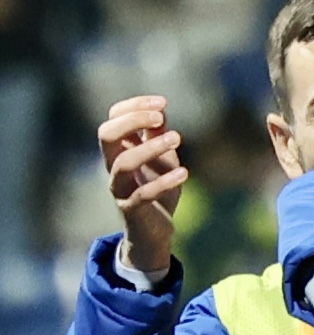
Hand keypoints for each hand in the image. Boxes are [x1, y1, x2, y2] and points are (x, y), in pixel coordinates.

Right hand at [99, 95, 189, 270]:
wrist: (154, 232)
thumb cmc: (157, 190)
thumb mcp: (162, 160)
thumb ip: (158, 138)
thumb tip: (160, 111)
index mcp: (119, 150)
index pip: (113, 118)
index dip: (134, 106)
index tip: (162, 102)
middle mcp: (113, 166)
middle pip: (106, 134)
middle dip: (132, 120)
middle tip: (161, 117)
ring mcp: (120, 188)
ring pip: (123, 163)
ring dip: (150, 148)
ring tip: (177, 138)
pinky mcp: (131, 209)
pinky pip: (142, 194)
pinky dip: (164, 182)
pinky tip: (185, 173)